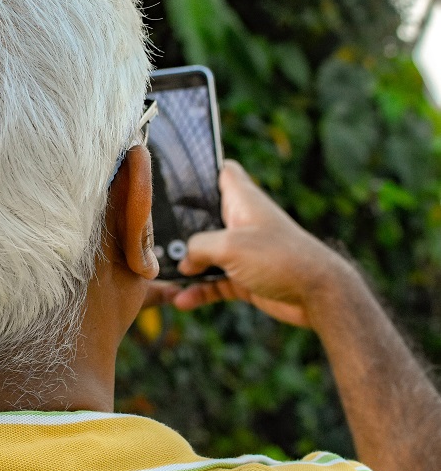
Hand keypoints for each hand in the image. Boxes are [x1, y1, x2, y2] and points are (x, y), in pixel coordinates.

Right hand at [170, 160, 353, 328]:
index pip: (223, 172)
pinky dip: (200, 291)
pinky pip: (215, 282)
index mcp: (242, 200)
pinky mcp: (245, 277)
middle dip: (180, 225)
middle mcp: (241, 222)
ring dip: (186, 265)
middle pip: (204, 216)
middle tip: (152, 232)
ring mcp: (242, 251)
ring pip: (206, 254)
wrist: (318, 295)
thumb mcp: (229, 246)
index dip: (202, 169)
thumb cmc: (279, 258)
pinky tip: (182, 301)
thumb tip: (184, 261)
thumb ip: (198, 247)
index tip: (175, 175)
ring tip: (161, 275)